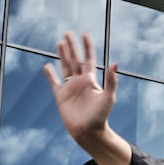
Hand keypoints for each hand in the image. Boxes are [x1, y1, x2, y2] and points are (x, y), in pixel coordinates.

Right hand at [45, 32, 117, 146]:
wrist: (88, 132)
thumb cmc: (101, 116)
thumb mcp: (108, 97)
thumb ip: (111, 81)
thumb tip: (115, 64)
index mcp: (91, 80)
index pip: (89, 59)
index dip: (87, 46)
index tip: (85, 34)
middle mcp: (80, 82)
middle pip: (75, 59)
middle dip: (72, 46)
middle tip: (68, 33)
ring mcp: (70, 88)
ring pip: (65, 67)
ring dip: (63, 55)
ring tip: (60, 43)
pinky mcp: (61, 96)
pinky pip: (54, 83)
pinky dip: (50, 75)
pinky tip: (47, 66)